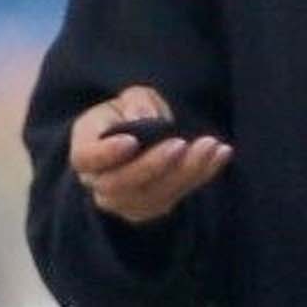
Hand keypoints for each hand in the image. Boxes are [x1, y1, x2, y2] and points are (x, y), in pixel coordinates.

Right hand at [70, 86, 231, 225]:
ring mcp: (126, 202)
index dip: (105, 154)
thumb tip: (143, 116)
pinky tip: (221, 153)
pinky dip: (202, 175)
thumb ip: (136, 102)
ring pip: (153, 197)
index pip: (85, 159)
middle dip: (153, 165)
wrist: (141, 140)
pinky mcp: (155, 208)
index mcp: (85, 150)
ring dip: (185, 172)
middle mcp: (100, 183)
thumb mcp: (130, 98)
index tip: (131, 141)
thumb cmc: (129, 114)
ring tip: (210, 146)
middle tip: (180, 143)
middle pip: (120, 185)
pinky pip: (178, 197)